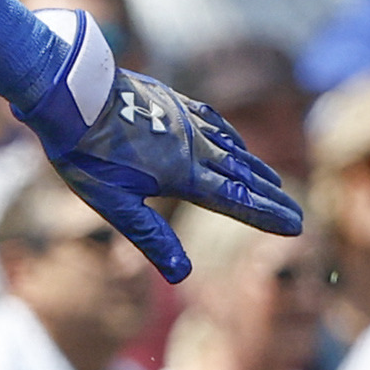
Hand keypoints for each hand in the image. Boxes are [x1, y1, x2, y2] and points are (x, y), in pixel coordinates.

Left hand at [11, 11, 304, 280]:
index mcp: (184, 175)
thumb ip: (150, 236)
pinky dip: (232, 137)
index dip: (267, 215)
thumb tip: (181, 275)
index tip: (297, 226)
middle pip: (242, 176)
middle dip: (270, 197)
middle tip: (298, 212)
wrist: (71, 94)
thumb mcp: (114, 203)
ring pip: (231, 148)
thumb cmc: (86, 154)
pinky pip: (214, 122)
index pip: (237, 201)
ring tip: (274, 181)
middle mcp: (195, 147)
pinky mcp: (174, 102)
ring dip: (255, 168)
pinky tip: (235, 141)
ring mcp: (186, 122)